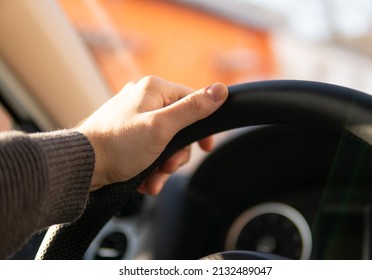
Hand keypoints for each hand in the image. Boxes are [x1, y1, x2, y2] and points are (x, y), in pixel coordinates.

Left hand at [76, 76, 227, 194]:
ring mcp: (134, 116)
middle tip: (168, 168)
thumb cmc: (119, 145)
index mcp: (154, 89)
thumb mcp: (162, 127)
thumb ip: (193, 109)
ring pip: (164, 141)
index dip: (202, 127)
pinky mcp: (126, 133)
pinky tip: (144, 179)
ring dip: (163, 165)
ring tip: (153, 180)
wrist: (82, 166)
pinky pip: (149, 147)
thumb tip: (221, 89)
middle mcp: (144, 98)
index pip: (193, 101)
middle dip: (176, 154)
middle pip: (179, 126)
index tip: (206, 147)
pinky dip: (150, 165)